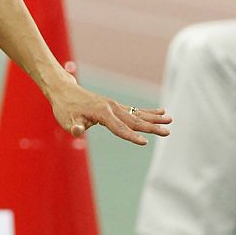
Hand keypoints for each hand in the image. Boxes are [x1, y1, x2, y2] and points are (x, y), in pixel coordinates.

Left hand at [50, 78, 171, 145]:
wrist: (64, 91)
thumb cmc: (65, 109)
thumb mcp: (66, 120)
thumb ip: (74, 127)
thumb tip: (77, 131)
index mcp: (102, 113)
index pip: (119, 128)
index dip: (131, 136)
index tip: (144, 143)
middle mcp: (112, 108)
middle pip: (134, 120)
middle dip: (151, 127)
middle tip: (167, 132)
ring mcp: (115, 106)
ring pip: (137, 114)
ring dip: (154, 118)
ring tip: (170, 119)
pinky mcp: (115, 107)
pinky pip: (134, 110)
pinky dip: (148, 112)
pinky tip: (160, 112)